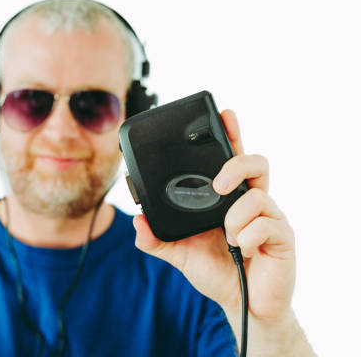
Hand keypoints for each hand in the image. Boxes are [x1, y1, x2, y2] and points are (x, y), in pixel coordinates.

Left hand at [133, 109, 295, 322]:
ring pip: (259, 194)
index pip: (231, 159)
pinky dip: (247, 238)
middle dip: (237, 161)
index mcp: (227, 198)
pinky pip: (267, 224)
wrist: (242, 305)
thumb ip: (155, 238)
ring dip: (236, 216)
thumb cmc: (215, 271)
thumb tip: (137, 221)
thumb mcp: (178, 253)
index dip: (231, 134)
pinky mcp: (283, 237)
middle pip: (255, 162)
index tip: (223, 115)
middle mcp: (251, 201)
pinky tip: (242, 250)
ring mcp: (270, 217)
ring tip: (227, 236)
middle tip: (218, 183)